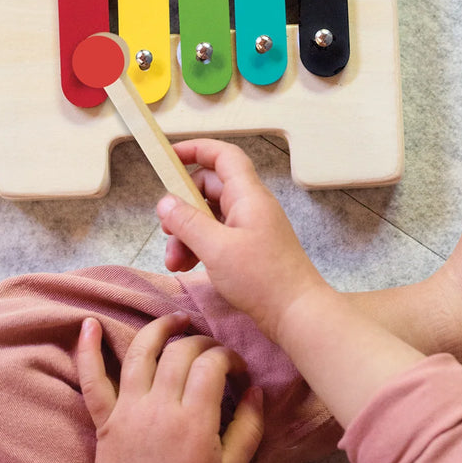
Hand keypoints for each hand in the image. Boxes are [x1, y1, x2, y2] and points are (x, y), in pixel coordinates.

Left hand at [79, 312, 263, 462]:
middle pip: (180, 351)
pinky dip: (87, 351)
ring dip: (159, 328)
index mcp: (193, 420)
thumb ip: (249, 427)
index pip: (212, 364)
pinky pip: (92, 381)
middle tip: (215, 352)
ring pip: (140, 352)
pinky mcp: (105, 422)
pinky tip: (89, 325)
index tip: (239, 369)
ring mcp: (127, 411)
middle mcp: (158, 407)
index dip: (229, 357)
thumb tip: (255, 390)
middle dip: (202, 342)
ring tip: (177, 320)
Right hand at [157, 139, 331, 343]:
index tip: (169, 156)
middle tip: (165, 230)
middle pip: (209, 188)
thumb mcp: (216, 249)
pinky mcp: (249, 249)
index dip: (196, 149)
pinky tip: (187, 266)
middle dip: (182, 206)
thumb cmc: (262, 279)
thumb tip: (165, 201)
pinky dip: (199, 247)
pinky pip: (217, 237)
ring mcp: (250, 228)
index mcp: (248, 195)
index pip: (223, 156)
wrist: (296, 313)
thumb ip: (187, 222)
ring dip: (187, 233)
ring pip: (209, 216)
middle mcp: (250, 206)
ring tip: (173, 261)